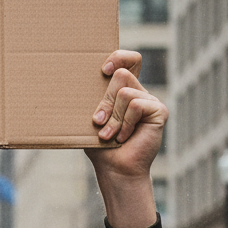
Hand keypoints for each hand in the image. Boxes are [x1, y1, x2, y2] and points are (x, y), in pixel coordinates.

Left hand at [85, 50, 167, 227]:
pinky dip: (125, 123)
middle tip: (98, 122)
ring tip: (110, 135)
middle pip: (121, 76)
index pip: (128, 60)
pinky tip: (124, 137)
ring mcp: (150, 101)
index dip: (118, 58)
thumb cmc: (101, 147)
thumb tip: (69, 81)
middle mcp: (138, 93)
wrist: (115, 169)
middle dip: (105, 101)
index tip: (103, 70)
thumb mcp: (91, 120)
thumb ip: (92, 100)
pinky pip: (136, 105)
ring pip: (125, 92)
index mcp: (123, 91)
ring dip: (113, 117)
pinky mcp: (158, 111)